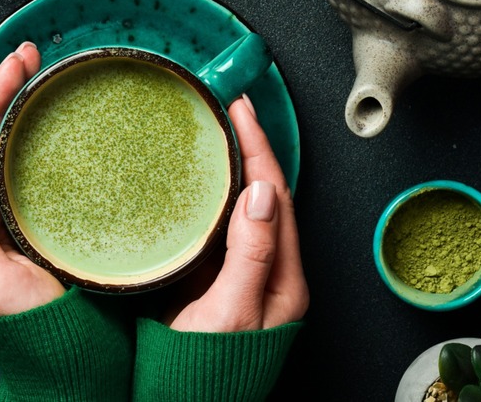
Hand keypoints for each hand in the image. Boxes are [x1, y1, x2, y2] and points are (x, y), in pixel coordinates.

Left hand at [0, 42, 65, 315]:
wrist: (70, 363)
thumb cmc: (32, 330)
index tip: (18, 65)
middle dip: (6, 91)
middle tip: (31, 58)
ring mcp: (23, 214)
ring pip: (15, 149)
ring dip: (25, 110)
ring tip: (44, 79)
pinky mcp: (52, 221)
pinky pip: (42, 171)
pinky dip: (48, 140)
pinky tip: (66, 128)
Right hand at [165, 95, 308, 331]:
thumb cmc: (209, 370)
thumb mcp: (231, 314)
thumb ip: (249, 256)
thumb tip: (258, 191)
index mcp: (283, 278)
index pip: (275, 196)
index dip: (260, 149)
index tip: (242, 111)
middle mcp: (269, 270)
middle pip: (265, 195)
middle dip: (251, 149)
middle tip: (228, 111)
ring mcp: (244, 273)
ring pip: (244, 207)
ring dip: (234, 168)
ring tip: (216, 134)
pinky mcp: (218, 278)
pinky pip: (221, 225)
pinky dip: (213, 196)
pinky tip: (197, 182)